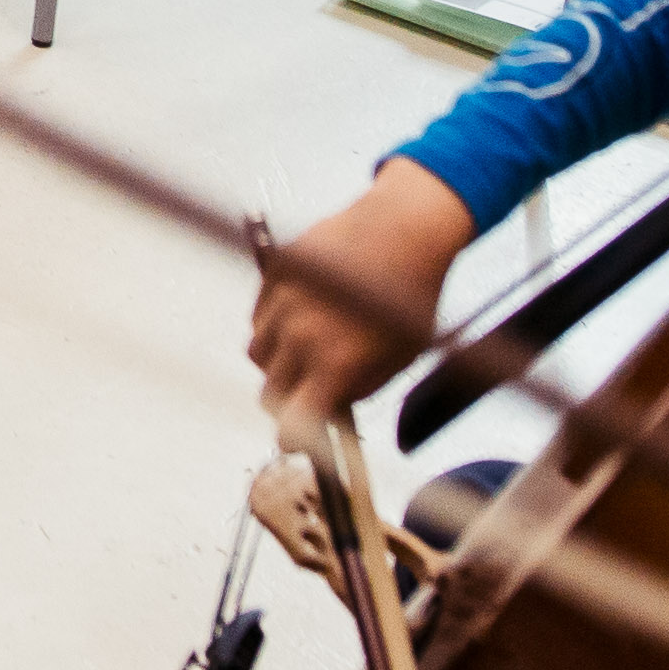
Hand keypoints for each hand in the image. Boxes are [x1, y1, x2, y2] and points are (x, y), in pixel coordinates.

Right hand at [246, 160, 473, 424]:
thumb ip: (359, 388)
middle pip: (269, 393)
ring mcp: (282, 302)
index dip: (293, 440)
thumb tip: (331, 409)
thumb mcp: (398, 357)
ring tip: (306, 352)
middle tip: (308, 396)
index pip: (293, 424)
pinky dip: (273, 326)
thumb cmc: (410, 294)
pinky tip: (302, 318)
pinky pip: (259, 315)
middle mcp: (300, 336)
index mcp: (335, 363)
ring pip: (258, 353)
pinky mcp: (274, 274)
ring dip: (276, 363)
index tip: (296, 442)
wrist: (403, 228)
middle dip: (287, 402)